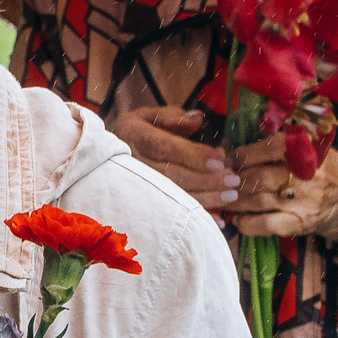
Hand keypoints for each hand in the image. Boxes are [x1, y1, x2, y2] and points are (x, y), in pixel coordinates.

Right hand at [107, 106, 235, 209]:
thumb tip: (198, 120)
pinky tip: (216, 221)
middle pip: (170, 175)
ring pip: (171, 196)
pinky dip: (195, 217)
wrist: (103, 159)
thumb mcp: (149, 116)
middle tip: (233, 180)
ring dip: (205, 199)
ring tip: (230, 196)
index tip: (220, 160)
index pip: (164, 146)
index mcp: (134, 134)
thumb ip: (173, 117)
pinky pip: (170, 214)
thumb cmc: (136, 135)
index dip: (193, 155)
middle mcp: (131, 162)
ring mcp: (134, 186)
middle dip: (206, 179)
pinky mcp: (142, 203)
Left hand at [229, 136, 337, 239]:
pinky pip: (265, 224)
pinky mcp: (297, 224)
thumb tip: (226, 149)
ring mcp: (300, 202)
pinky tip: (238, 219)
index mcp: (306, 152)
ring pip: (256, 200)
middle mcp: (303, 176)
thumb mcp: (305, 148)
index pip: (269, 148)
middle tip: (220, 180)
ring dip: (234, 199)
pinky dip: (246, 222)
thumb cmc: (317, 169)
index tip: (227, 158)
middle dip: (233, 178)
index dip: (243, 154)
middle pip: (258, 176)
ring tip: (224, 197)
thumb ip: (272, 147)